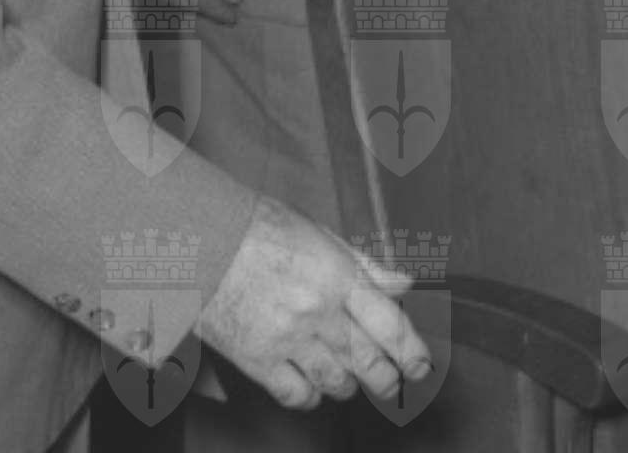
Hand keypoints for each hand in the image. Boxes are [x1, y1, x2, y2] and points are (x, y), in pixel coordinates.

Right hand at [194, 196, 430, 410]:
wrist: (205, 242)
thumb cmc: (264, 230)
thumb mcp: (323, 235)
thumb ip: (366, 265)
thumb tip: (403, 283)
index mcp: (339, 276)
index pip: (388, 322)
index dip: (411, 350)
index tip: (422, 366)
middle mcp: (318, 311)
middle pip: (366, 360)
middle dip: (387, 379)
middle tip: (395, 385)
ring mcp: (288, 339)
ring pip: (334, 381)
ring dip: (349, 386)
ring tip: (352, 380)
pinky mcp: (257, 359)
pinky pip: (295, 394)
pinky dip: (311, 397)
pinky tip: (314, 388)